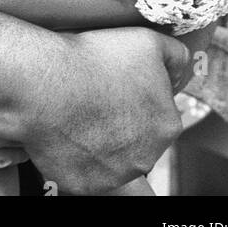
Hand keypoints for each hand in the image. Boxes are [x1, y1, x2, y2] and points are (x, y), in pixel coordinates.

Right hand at [20, 27, 188, 193]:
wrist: (45, 84)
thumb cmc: (94, 60)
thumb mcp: (147, 40)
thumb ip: (175, 55)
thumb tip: (181, 69)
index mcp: (167, 125)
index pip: (160, 115)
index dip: (138, 97)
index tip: (116, 85)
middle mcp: (146, 158)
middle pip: (137, 141)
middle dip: (122, 124)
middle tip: (97, 99)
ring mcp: (115, 176)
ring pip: (112, 159)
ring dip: (100, 142)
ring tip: (78, 114)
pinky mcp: (85, 186)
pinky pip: (83, 173)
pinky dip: (76, 158)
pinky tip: (65, 132)